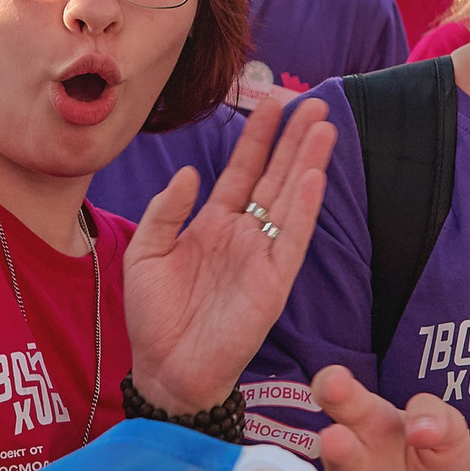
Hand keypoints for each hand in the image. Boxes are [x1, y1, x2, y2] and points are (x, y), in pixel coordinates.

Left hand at [126, 95, 336, 411]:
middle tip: (314, 103)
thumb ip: (166, 210)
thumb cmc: (153, 316)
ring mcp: (262, 257)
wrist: (164, 369)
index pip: (242, 170)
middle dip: (294, 140)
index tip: (271, 101)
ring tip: (323, 128)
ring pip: (291, 200)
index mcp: (213, 224)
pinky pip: (292, 240)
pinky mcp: (273, 283)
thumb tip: (192, 172)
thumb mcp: (146, 252)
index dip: (258, 137)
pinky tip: (313, 178)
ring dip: (308, 164)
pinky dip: (303, 209)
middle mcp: (243, 234)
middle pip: (275, 177)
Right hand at [312, 363, 469, 470]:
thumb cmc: (435, 466)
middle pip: (333, 425)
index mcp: (369, 417)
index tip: (336, 380)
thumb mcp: (450, 432)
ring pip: (339, 470)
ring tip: (338, 442)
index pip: (343, 394)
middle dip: (328, 414)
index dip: (333, 384)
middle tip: (330, 392)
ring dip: (339, 456)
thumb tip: (419, 429)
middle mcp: (352, 449)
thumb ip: (437, 417)